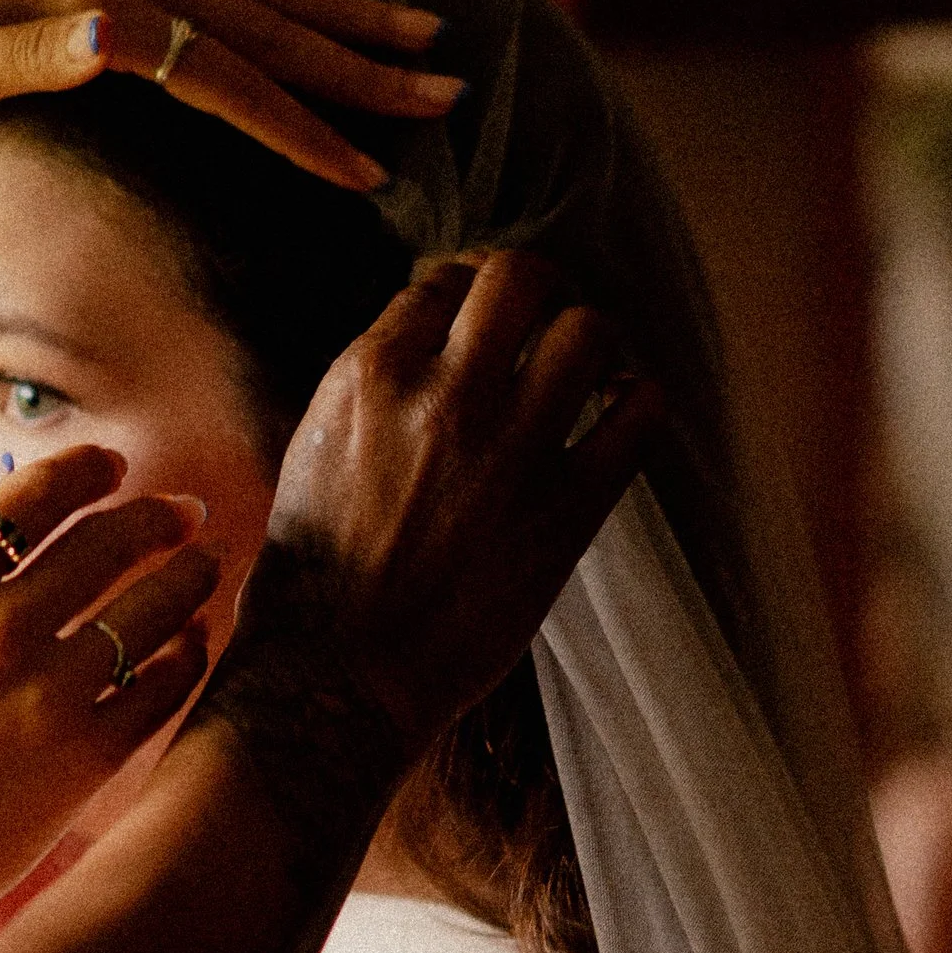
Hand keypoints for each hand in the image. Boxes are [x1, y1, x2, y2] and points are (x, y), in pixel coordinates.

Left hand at [0, 0, 463, 189]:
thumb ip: (36, 54)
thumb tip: (118, 39)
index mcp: (97, 1)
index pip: (224, 75)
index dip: (298, 126)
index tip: (365, 171)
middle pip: (269, 20)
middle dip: (361, 66)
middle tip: (448, 98)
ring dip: (350, 5)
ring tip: (428, 32)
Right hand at [0, 442, 218, 952]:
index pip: (35, 495)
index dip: (89, 471)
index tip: (114, 469)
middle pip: (111, 538)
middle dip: (160, 517)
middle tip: (185, 515)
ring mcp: (45, 693)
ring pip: (157, 604)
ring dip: (191, 578)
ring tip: (202, 572)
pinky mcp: (86, 759)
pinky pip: (166, 685)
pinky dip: (188, 657)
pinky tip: (187, 649)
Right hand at [217, 255, 663, 769]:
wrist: (337, 675)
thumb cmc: (314, 572)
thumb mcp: (320, 444)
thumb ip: (379, 385)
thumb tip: (433, 338)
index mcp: (371, 375)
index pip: (442, 281)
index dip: (462, 291)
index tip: (472, 317)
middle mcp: (445, 397)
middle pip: (522, 277)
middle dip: (536, 289)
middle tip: (538, 320)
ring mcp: (512, 452)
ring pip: (589, 333)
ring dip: (590, 340)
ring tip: (583, 367)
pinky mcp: (565, 512)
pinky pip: (637, 419)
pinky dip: (637, 401)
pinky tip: (619, 410)